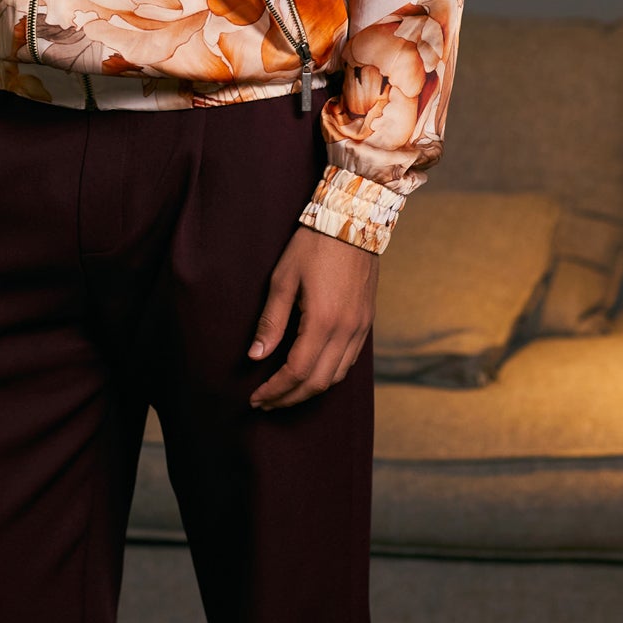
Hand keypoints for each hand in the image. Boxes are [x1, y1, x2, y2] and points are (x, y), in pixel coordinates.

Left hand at [247, 225, 378, 409]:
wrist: (352, 220)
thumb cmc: (312, 245)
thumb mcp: (283, 279)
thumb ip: (271, 321)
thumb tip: (256, 356)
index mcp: (323, 321)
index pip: (297, 372)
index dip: (275, 390)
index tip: (256, 397)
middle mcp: (347, 330)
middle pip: (318, 383)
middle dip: (289, 398)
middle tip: (265, 402)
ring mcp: (361, 328)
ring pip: (336, 376)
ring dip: (309, 390)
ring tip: (284, 393)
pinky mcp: (366, 322)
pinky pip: (349, 362)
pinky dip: (328, 375)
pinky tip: (311, 372)